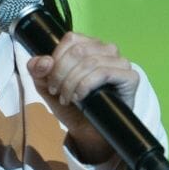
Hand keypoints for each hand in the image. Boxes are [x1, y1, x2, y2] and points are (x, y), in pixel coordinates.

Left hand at [25, 32, 138, 163]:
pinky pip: (104, 73)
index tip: (49, 79)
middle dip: (61, 73)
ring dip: (71, 83)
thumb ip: (38, 71)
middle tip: (57, 92)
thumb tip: (43, 62)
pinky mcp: (130, 77)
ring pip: (90, 62)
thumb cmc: (71, 105)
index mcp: (89, 45)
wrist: (88, 131)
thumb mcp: (47, 86)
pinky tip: (80, 98)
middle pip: (78, 50)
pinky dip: (85, 86)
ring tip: (67, 98)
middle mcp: (107, 50)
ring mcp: (121, 62)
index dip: (56, 59)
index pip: (71, 38)